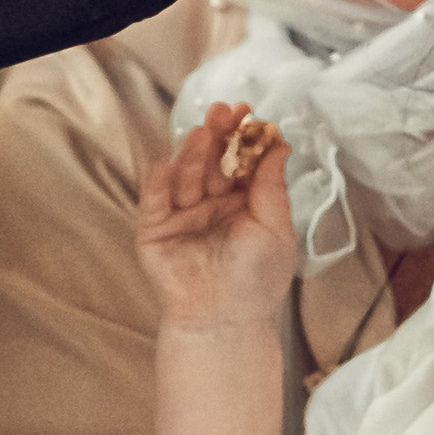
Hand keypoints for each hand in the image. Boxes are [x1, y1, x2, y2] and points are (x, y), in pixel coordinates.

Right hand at [135, 109, 296, 331]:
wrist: (225, 322)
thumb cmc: (256, 281)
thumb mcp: (275, 227)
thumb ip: (272, 185)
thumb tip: (279, 142)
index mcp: (243, 202)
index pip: (241, 160)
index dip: (244, 137)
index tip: (248, 113)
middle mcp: (211, 203)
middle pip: (211, 161)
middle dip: (217, 136)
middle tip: (222, 112)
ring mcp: (181, 215)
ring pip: (185, 176)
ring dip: (191, 154)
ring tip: (201, 134)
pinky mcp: (155, 230)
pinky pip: (154, 201)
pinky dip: (158, 182)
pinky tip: (165, 163)